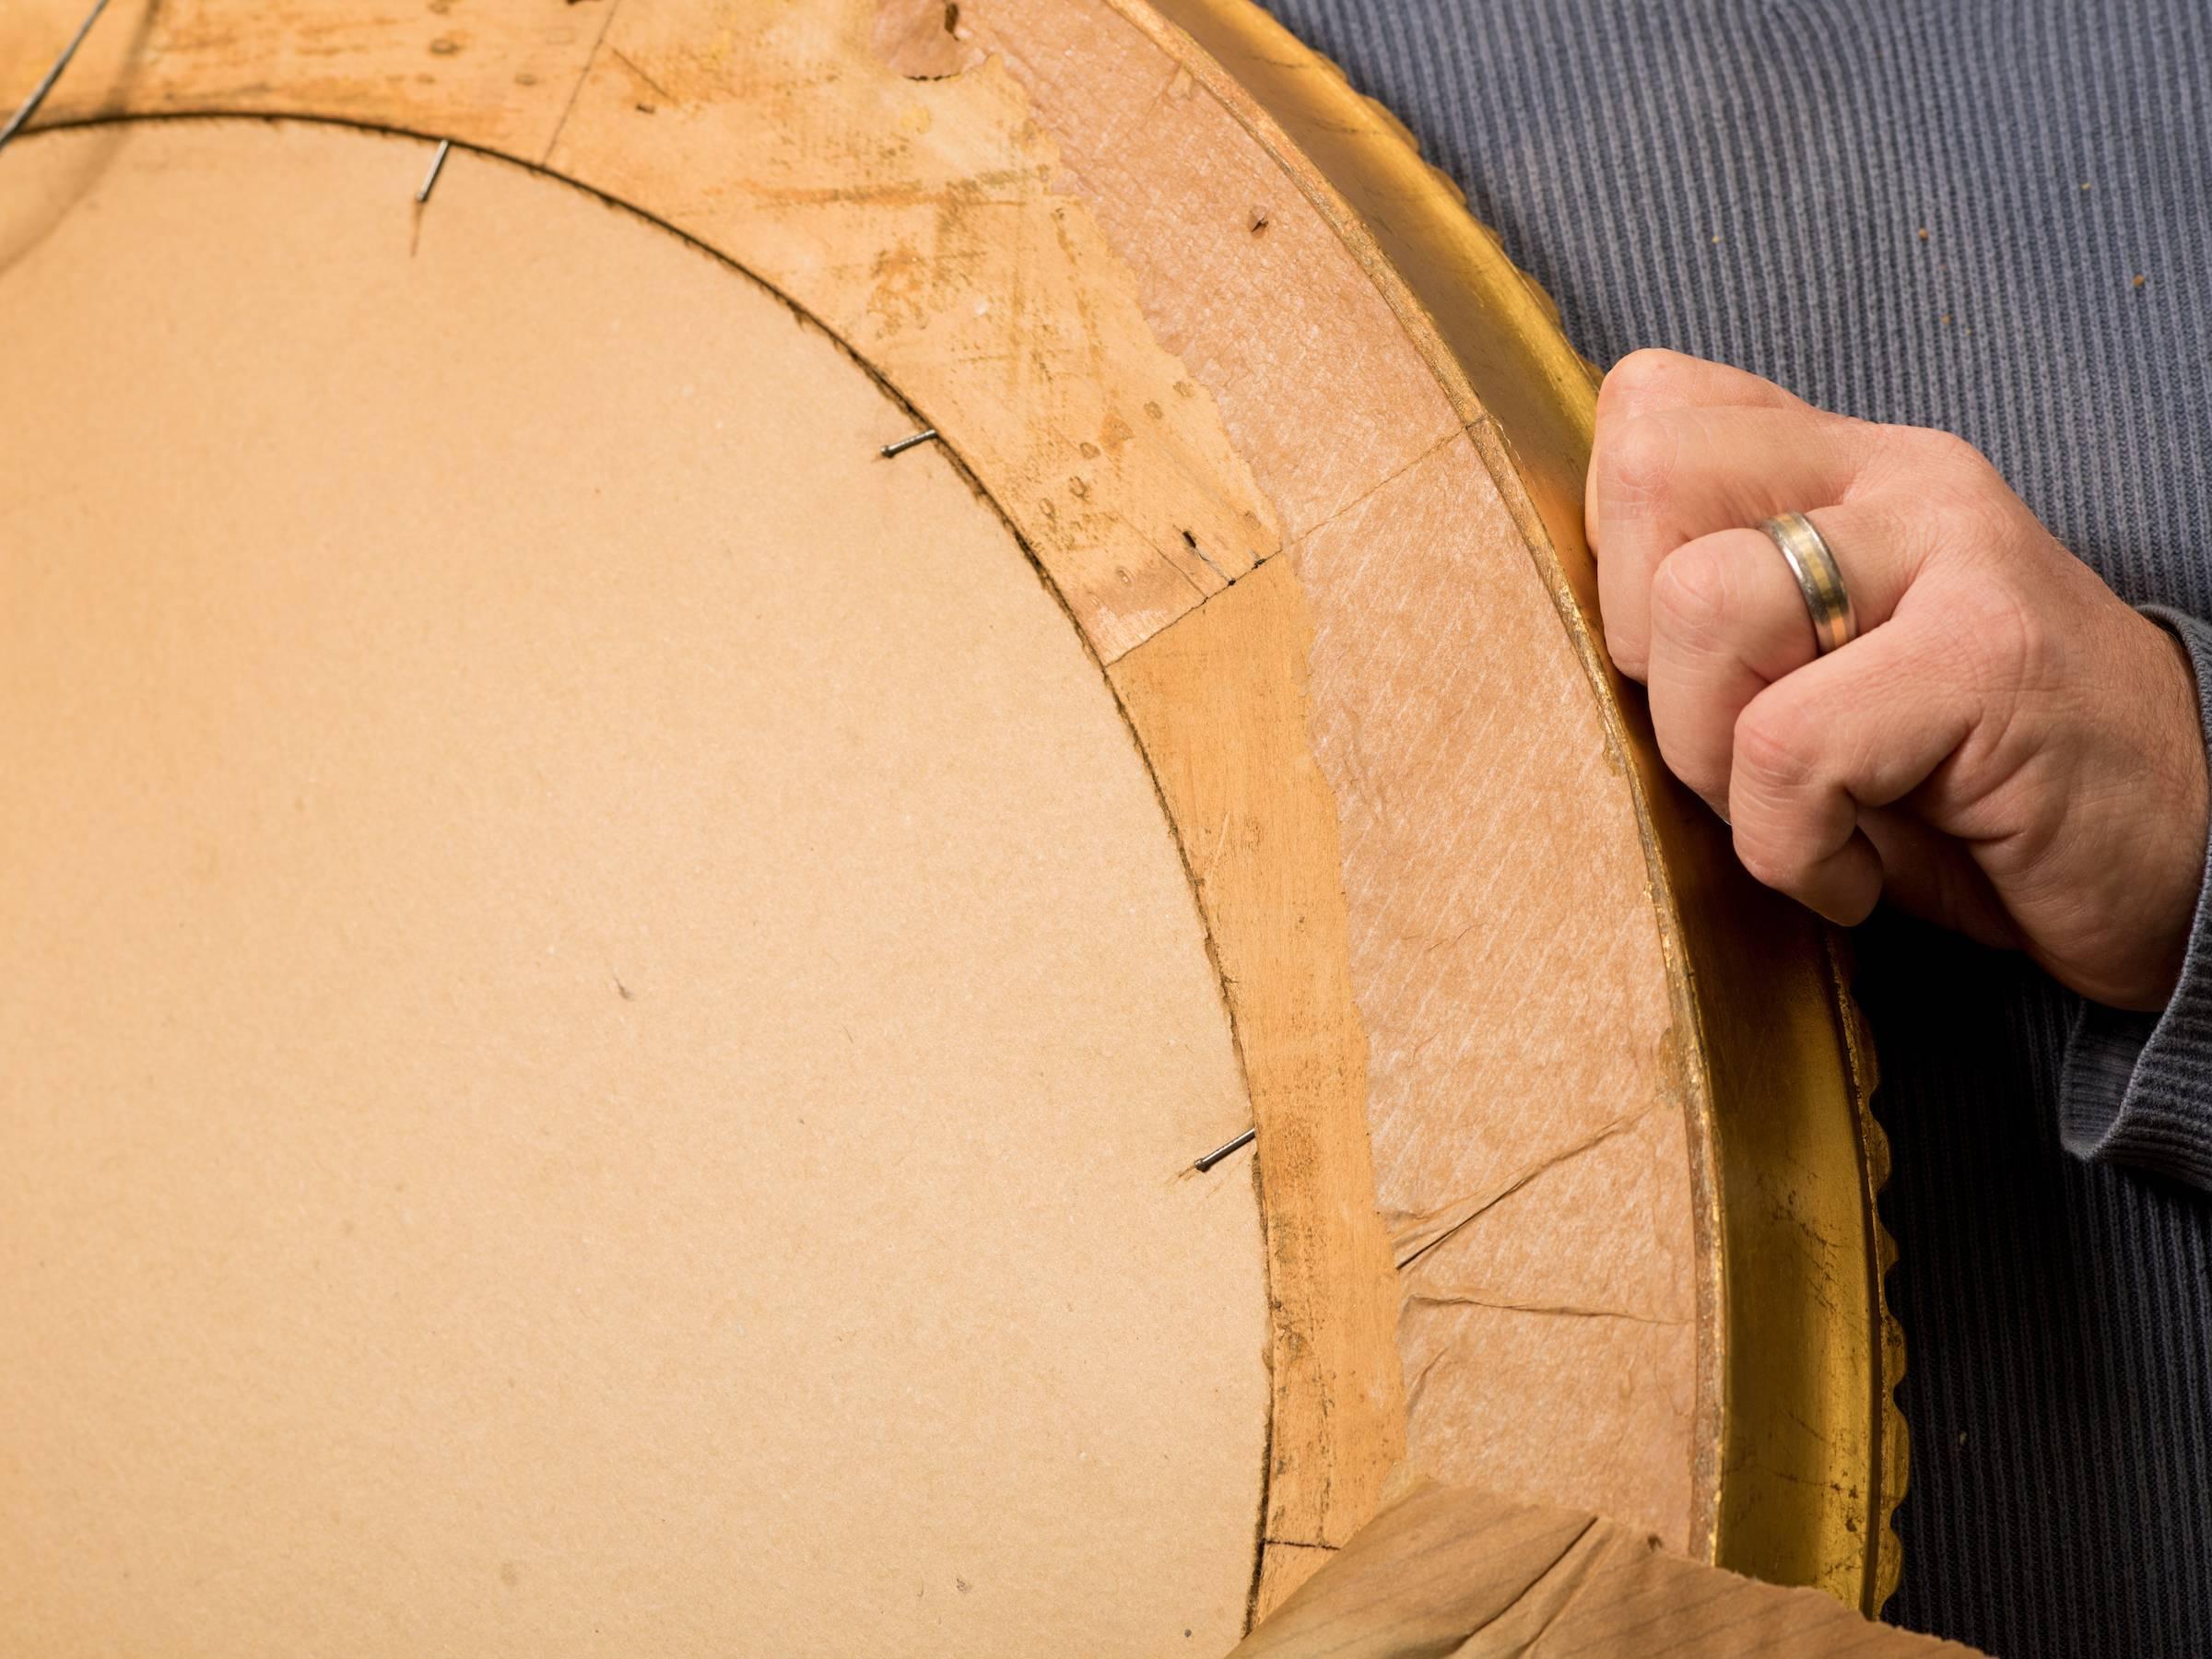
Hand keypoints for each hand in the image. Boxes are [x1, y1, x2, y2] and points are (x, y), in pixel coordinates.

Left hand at [1587, 349, 2209, 1010]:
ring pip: (1700, 609)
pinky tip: (1857, 874)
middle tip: (1736, 744)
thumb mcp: (1820, 679)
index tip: (1688, 670)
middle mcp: (1895, 479)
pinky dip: (1792, 849)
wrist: (2181, 856)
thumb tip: (1555, 641)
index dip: (1615, 557)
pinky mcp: (1988, 659)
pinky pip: (1785, 748)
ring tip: (1801, 816)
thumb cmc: (1966, 785)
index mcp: (1841, 469)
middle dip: (1645, 653)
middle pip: (1644, 476)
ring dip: (1714, 762)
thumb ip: (1711, 628)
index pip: (1648, 410)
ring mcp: (1951, 553)